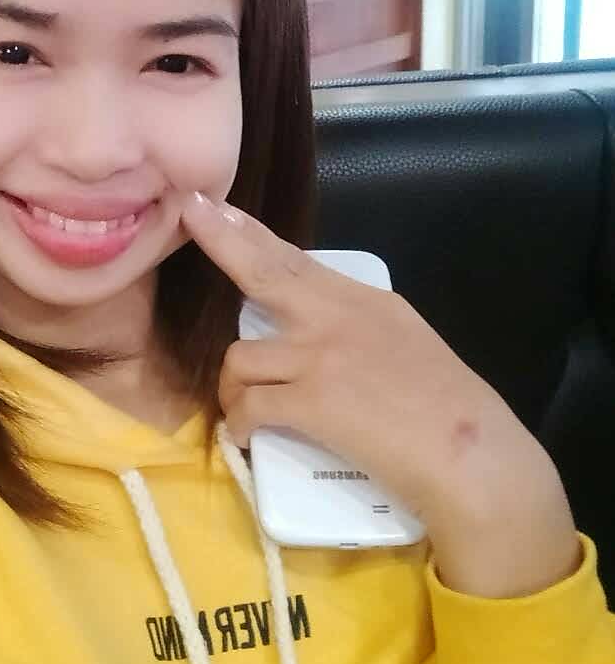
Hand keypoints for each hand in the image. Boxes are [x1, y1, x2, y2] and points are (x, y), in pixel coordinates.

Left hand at [181, 192, 581, 596]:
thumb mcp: (406, 344)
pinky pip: (249, 406)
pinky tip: (246, 437)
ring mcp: (321, 355)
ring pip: (240, 357)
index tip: (216, 206)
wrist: (474, 457)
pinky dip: (240, 425)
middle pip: (262, 270)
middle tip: (190, 218)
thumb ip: (360, 327)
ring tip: (243, 410)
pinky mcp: (311, 399)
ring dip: (231, 387)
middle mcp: (337, 317)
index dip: (250, 231)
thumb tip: (321, 331)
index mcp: (365, 301)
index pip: (295, 259)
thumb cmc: (450, 413)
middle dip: (221, 239)